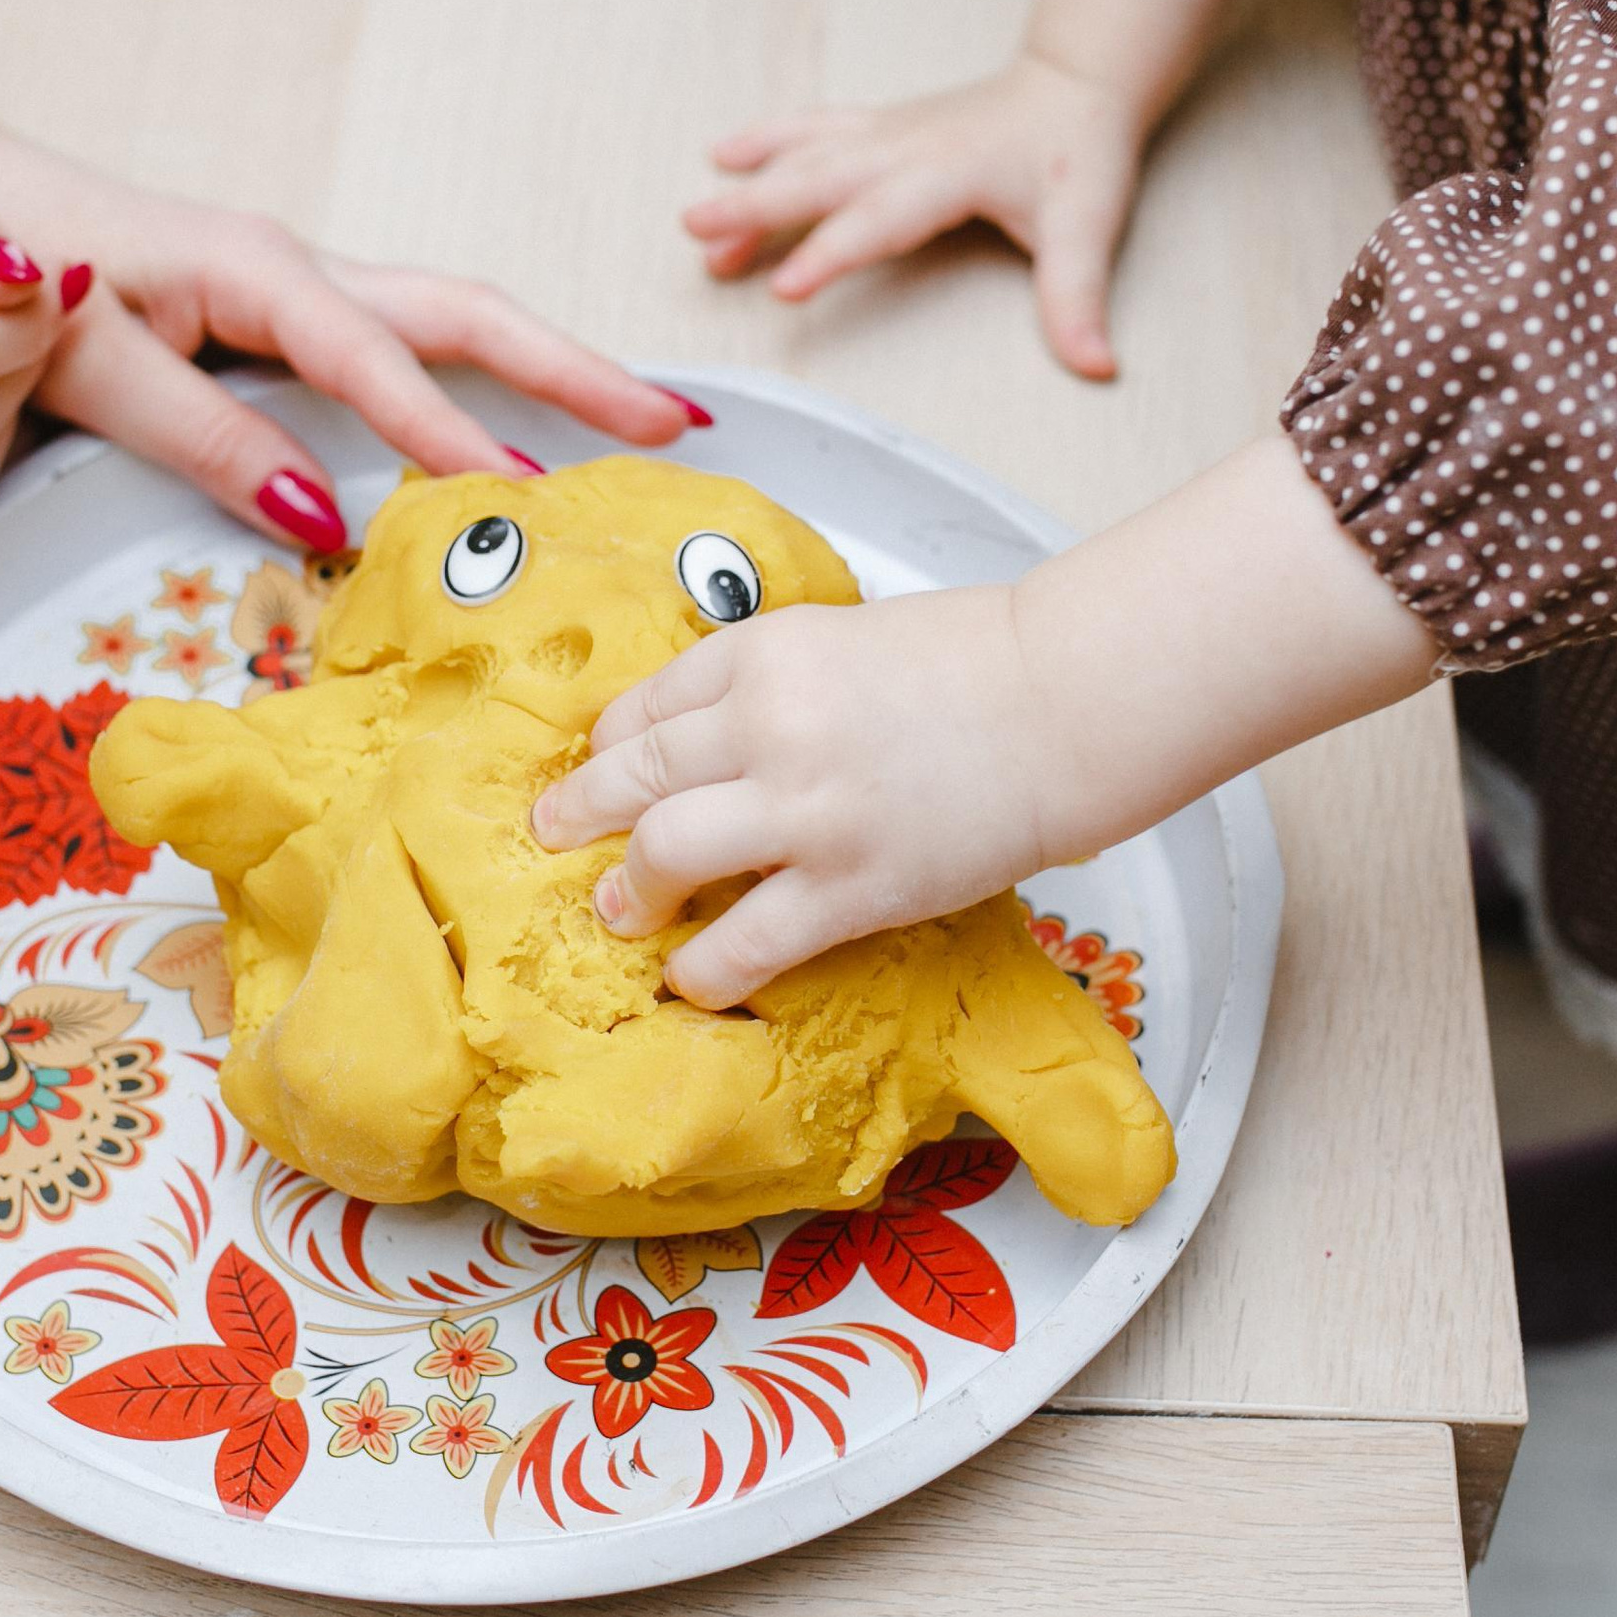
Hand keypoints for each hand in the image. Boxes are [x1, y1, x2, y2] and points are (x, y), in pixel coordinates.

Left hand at [23, 181, 695, 552]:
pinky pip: (407, 351)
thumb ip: (204, 436)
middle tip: (672, 420)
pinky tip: (514, 431)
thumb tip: (320, 517)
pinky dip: (477, 385)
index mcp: (253, 271)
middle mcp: (297, 271)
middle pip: (465, 312)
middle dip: (573, 366)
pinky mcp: (288, 321)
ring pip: (451, 324)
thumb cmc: (14, 281)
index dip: (451, 426)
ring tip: (639, 422)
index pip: (376, 358)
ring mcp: (301, 294)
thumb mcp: (90, 367)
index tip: (524, 489)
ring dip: (546, 371)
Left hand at [534, 441, 1445, 1008]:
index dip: (609, 747)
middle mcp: (764, 726)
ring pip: (662, 855)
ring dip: (626, 891)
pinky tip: (689, 978)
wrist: (1064, 700)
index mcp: (762, 653)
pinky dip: (700, 966)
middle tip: (552, 835)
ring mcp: (802, 809)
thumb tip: (709, 739)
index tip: (599, 771)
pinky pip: (741, 941)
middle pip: (630, 775)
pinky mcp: (847, 884)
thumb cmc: (974, 663)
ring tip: (617, 911)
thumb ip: (772, 684)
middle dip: (576, 812)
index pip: (645, 705)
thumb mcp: (845, 639)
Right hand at [683, 57, 1143, 377]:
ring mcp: (889, 133)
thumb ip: (1080, 299)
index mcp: (949, 172)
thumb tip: (1097, 364)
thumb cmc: (1078, 153)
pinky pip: (813, 129)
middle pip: (820, 178)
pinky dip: (767, 139)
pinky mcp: (882, 128)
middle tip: (699, 236)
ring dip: (751, 187)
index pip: (880, 219)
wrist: (1079, 82)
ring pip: (807, 155)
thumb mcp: (1087, 227)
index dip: (832, 252)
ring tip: (697, 226)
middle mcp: (907, 147)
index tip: (785, 287)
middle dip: (757, 208)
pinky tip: (723, 154)